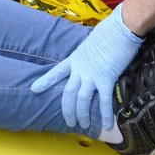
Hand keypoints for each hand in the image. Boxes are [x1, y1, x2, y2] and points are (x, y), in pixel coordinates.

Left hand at [32, 7, 144, 133]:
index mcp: (75, 58)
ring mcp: (92, 75)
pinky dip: (105, 114)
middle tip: (69, 122)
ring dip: (81, 115)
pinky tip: (107, 125)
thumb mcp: (91, 43)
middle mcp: (80, 68)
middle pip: (68, 93)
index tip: (34, 89)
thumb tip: (91, 58)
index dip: (45, 81)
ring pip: (82, 100)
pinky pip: (104, 101)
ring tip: (82, 125)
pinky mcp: (106, 79)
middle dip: (67, 110)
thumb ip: (88, 54)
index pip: (57, 72)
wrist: (120, 29)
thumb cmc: (109, 32)